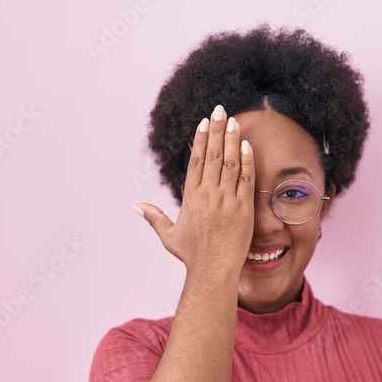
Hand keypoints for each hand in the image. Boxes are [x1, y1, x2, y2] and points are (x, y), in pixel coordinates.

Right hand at [132, 104, 254, 277]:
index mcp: (191, 197)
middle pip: (213, 156)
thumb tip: (135, 206)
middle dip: (216, 130)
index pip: (196, 161)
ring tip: (234, 121)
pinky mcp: (243, 208)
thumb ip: (154, 217)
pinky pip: (246, 179)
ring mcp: (227, 201)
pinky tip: (246, 145)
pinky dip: (246, 161)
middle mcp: (208, 195)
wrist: (213, 270)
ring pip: (230, 163)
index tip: (204, 122)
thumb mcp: (168, 235)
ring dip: (231, 140)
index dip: (200, 139)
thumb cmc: (191, 255)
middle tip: (220, 110)